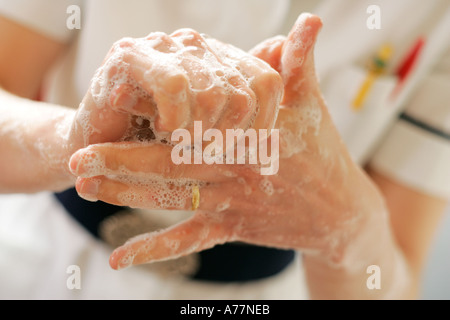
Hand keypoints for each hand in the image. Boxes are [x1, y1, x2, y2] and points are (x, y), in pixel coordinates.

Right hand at [65, 28, 282, 153]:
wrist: (102, 148)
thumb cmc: (162, 144)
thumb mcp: (213, 137)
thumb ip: (249, 120)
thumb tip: (278, 117)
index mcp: (221, 60)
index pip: (267, 81)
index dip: (264, 122)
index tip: (250, 152)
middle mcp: (197, 47)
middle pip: (241, 92)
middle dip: (227, 138)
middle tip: (205, 154)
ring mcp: (164, 47)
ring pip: (212, 92)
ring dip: (198, 134)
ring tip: (180, 144)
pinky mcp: (130, 56)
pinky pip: (175, 85)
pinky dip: (175, 119)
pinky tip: (164, 131)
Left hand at [69, 14, 385, 269]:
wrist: (339, 213)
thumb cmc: (323, 151)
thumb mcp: (312, 105)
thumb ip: (299, 64)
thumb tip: (307, 22)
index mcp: (253, 135)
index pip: (198, 125)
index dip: (157, 119)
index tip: (117, 108)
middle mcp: (237, 172)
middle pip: (173, 168)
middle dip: (123, 163)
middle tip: (79, 159)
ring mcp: (233, 204)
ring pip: (174, 201)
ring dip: (128, 196)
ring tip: (86, 187)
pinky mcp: (232, 228)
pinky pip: (191, 240)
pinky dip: (156, 249)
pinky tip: (120, 258)